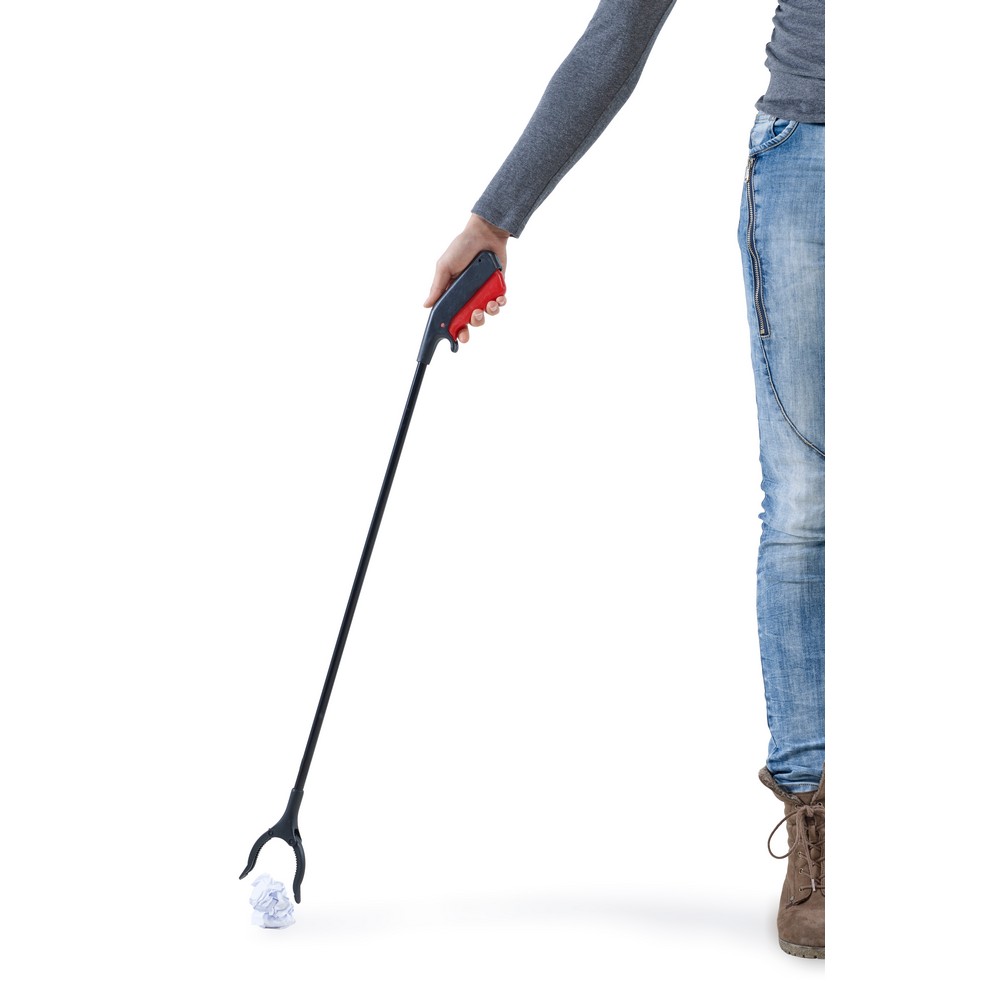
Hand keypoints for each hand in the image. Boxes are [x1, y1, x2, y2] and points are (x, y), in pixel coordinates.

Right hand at [425, 214, 509, 342]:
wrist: (485, 233)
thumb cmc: (461, 247)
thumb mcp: (444, 267)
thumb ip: (437, 287)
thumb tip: (426, 305)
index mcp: (453, 293)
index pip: (451, 316)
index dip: (453, 328)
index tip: (454, 338)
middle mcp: (468, 295)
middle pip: (469, 320)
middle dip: (471, 326)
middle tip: (471, 323)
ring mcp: (483, 292)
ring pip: (486, 314)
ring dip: (487, 314)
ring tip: (487, 305)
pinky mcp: (497, 288)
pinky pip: (499, 303)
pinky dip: (500, 303)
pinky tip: (498, 298)